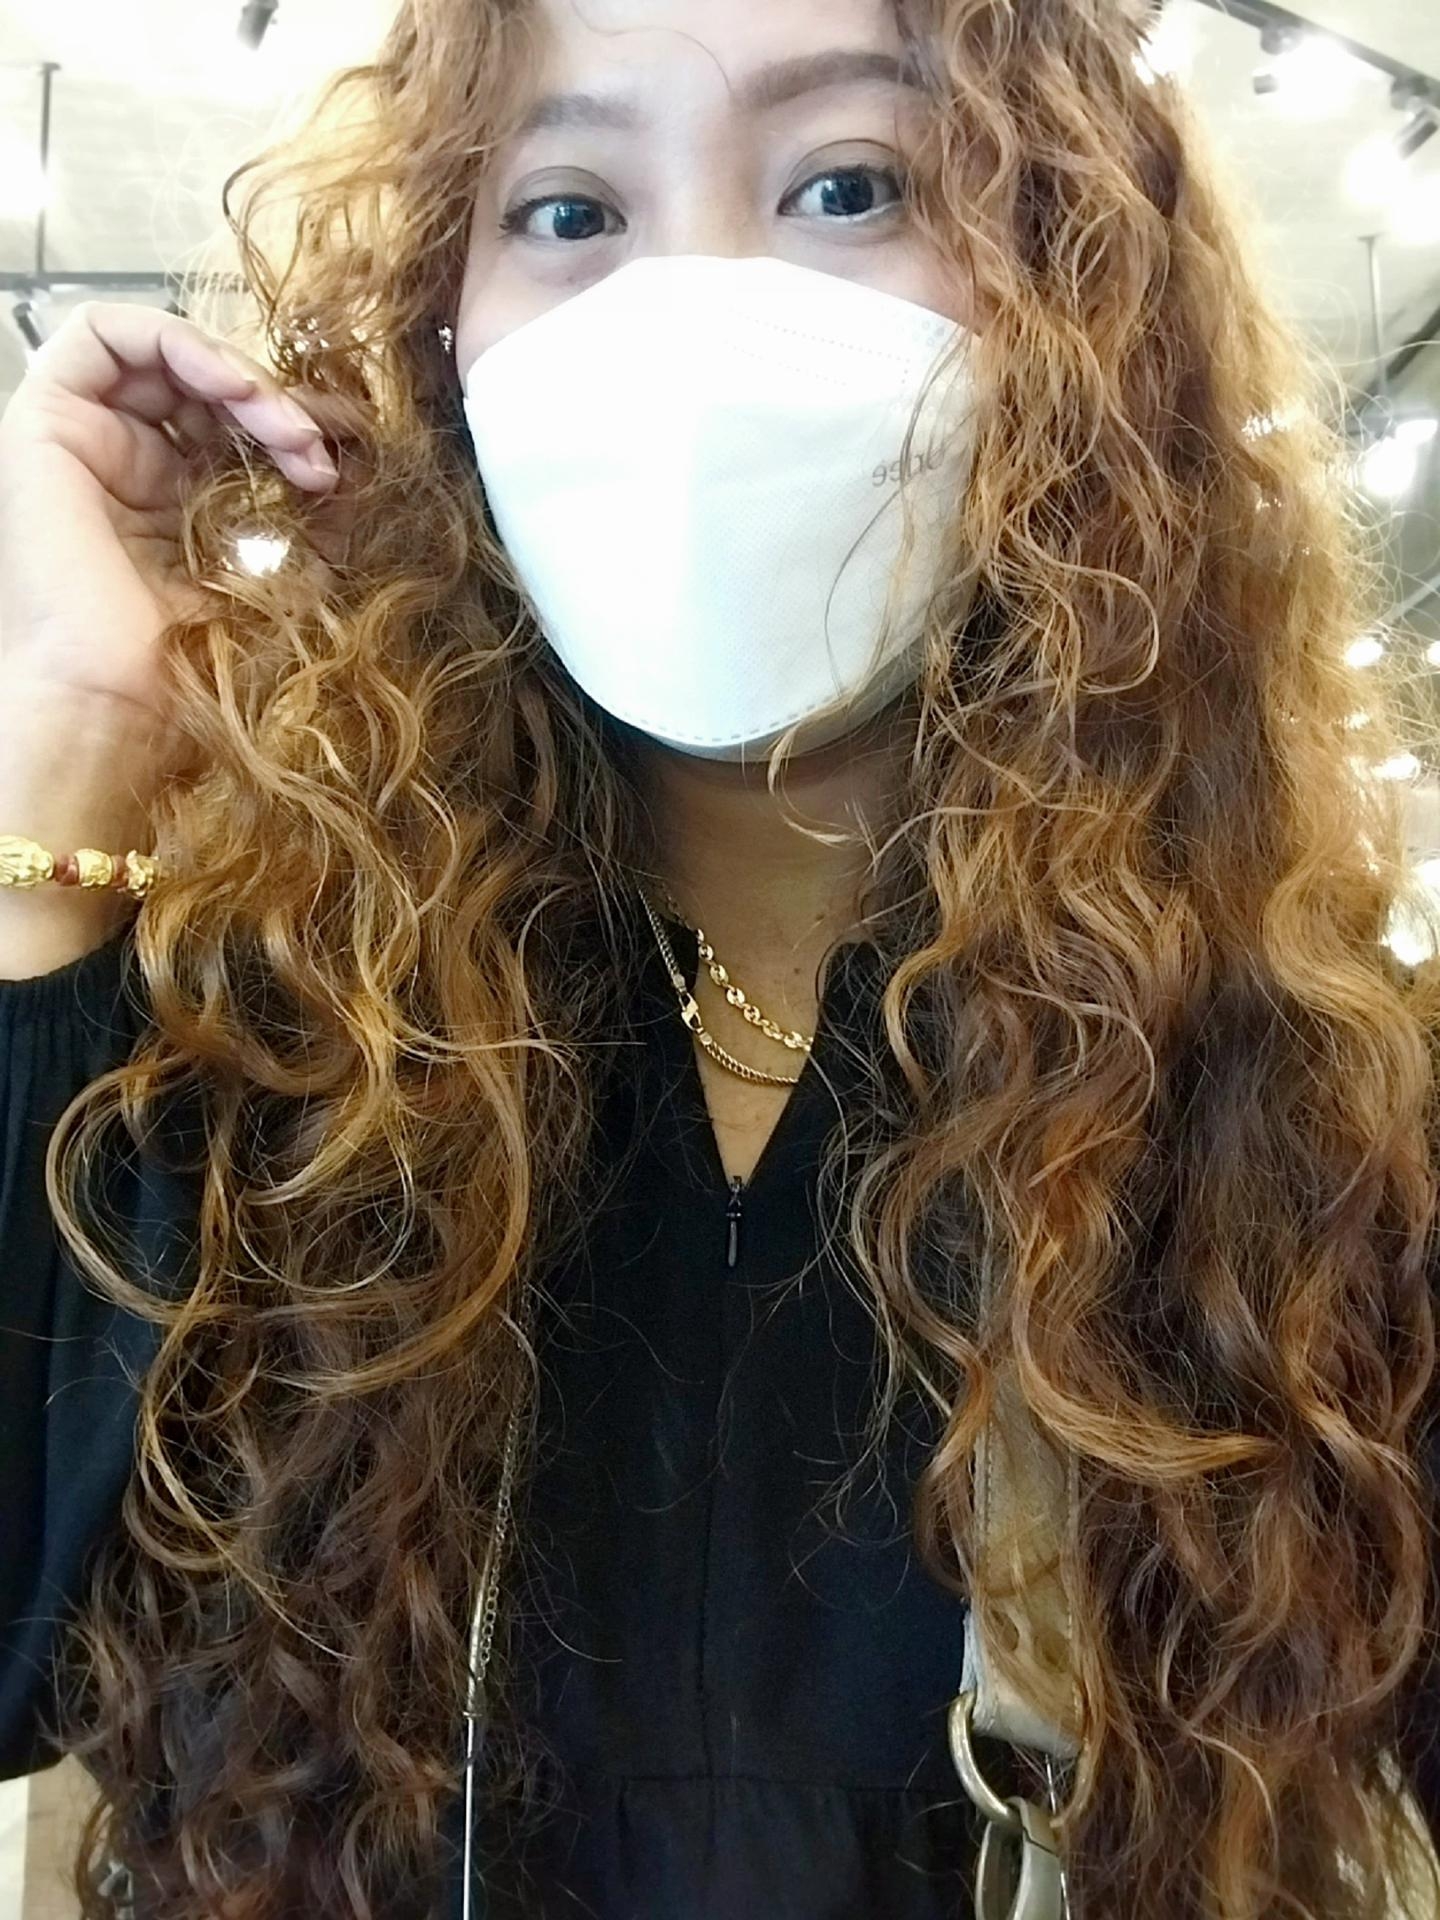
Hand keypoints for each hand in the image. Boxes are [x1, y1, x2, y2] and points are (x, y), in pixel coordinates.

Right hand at [0, 301, 340, 729]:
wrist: (123, 697)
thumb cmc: (192, 658)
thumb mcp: (282, 568)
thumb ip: (316, 512)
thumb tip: (361, 456)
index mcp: (175, 498)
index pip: (235, 422)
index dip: (291, 423)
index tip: (338, 460)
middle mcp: (127, 463)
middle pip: (205, 385)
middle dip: (275, 402)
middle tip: (317, 448)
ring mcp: (84, 440)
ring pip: (164, 354)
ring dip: (239, 372)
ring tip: (286, 424)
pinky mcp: (46, 421)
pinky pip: (102, 334)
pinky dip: (177, 337)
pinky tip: (234, 384)